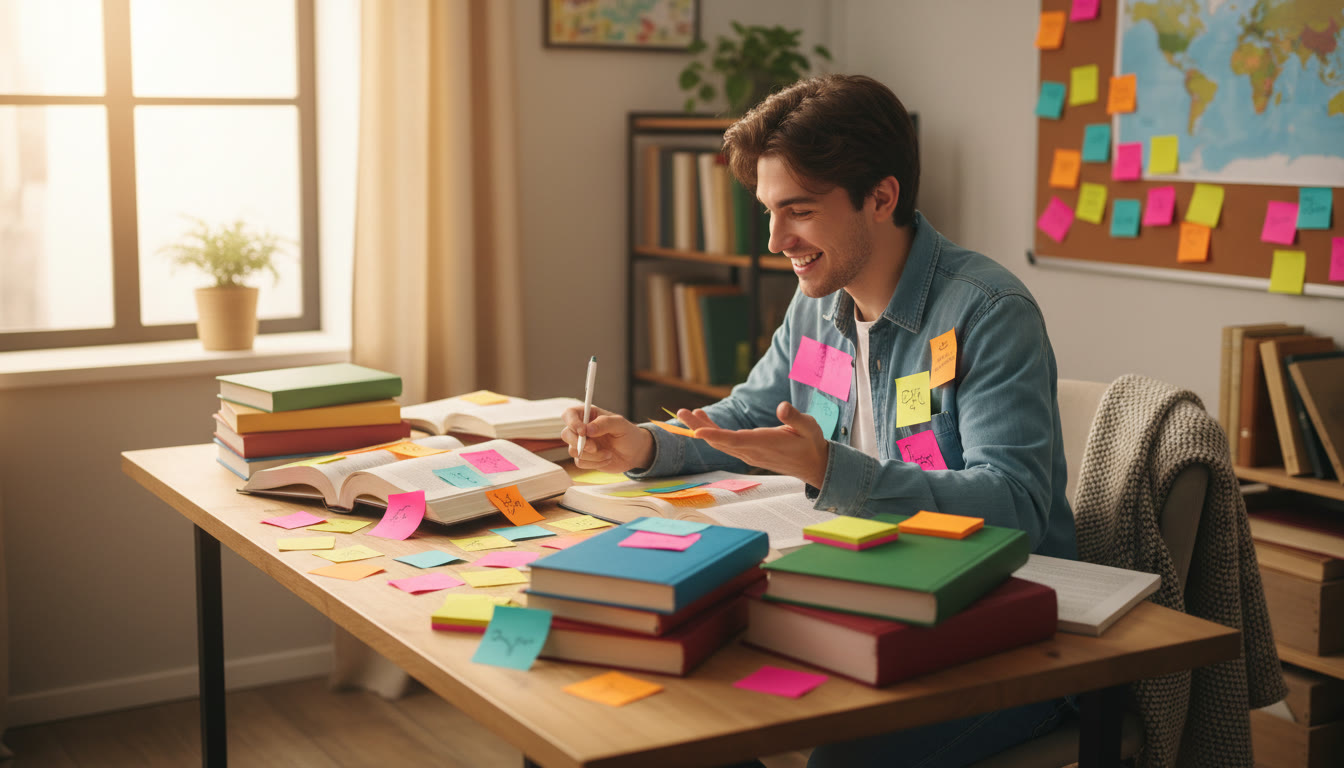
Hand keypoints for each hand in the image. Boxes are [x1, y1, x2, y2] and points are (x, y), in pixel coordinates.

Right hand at [560, 405, 654, 472]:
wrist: (634, 453)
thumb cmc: (628, 434)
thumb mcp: (620, 424)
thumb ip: (604, 423)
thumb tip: (588, 429)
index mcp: (588, 415)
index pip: (569, 414)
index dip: (572, 422)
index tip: (583, 431)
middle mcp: (582, 429)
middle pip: (566, 434)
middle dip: (579, 443)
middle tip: (594, 448)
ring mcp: (582, 444)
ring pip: (573, 451)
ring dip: (592, 455)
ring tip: (609, 453)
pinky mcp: (585, 458)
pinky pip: (581, 462)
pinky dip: (595, 463)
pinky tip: (607, 458)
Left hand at [677, 401, 829, 487]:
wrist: (813, 464)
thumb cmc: (811, 443)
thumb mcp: (809, 427)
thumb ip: (795, 418)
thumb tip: (782, 407)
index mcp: (763, 443)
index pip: (735, 440)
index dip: (715, 435)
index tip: (697, 431)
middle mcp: (751, 451)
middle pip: (719, 440)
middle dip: (698, 427)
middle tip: (681, 412)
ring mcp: (748, 453)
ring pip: (719, 442)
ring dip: (701, 428)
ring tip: (687, 412)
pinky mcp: (747, 452)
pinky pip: (725, 443)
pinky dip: (711, 432)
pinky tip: (703, 421)